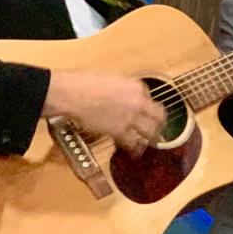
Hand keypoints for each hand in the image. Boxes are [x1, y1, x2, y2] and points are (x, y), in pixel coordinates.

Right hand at [43, 71, 164, 154]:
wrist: (73, 94)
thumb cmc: (86, 84)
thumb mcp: (113, 80)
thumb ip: (124, 91)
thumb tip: (125, 99)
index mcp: (137, 87)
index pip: (151, 100)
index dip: (148, 108)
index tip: (145, 113)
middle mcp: (139, 102)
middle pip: (158, 117)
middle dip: (159, 124)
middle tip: (157, 130)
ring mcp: (131, 118)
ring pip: (150, 132)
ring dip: (151, 138)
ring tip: (150, 143)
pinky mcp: (120, 131)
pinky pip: (133, 143)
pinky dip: (135, 149)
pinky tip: (135, 152)